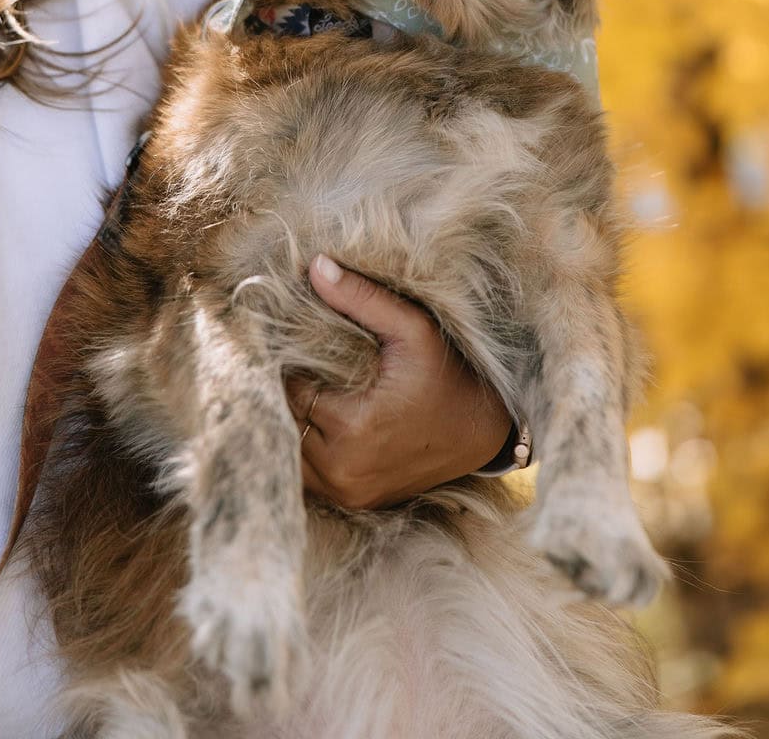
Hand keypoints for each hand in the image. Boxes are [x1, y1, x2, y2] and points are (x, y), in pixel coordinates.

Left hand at [285, 254, 511, 509]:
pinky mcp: (356, 501)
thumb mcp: (412, 328)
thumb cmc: (448, 375)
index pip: (289, 390)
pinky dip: (306, 450)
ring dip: (292, 424)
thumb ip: (362, 298)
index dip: (287, 364)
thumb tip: (315, 266)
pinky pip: (308, 478)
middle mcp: (344, 470)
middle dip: (286, 394)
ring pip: (290, 455)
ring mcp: (349, 492)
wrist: (483, 430)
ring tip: (305, 390)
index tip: (293, 343)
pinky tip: (317, 421)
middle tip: (294, 365)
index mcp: (354, 427)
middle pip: (285, 424)